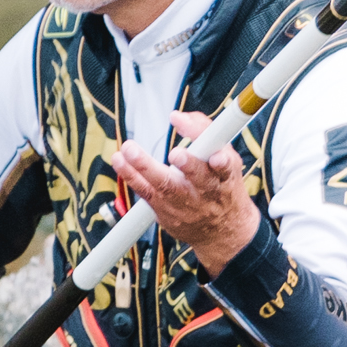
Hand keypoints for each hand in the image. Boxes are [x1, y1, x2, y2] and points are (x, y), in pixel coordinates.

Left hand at [116, 111, 260, 271]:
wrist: (223, 230)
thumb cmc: (222, 186)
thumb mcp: (227, 158)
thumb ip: (205, 131)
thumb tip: (179, 116)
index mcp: (226, 176)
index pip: (225, 163)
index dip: (219, 156)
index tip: (211, 148)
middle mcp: (208, 191)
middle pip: (199, 177)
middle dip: (188, 165)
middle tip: (176, 154)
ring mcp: (185, 203)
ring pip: (166, 186)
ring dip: (146, 168)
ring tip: (130, 150)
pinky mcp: (165, 211)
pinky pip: (146, 192)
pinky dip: (132, 176)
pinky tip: (119, 160)